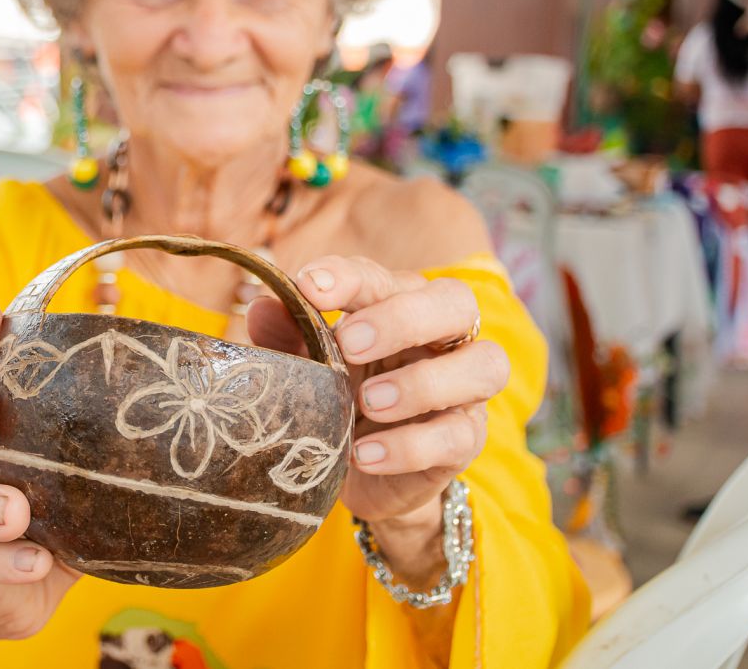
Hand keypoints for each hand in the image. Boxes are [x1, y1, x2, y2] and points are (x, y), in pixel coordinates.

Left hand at [247, 256, 507, 577]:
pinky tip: (364, 454)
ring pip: (485, 364)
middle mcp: (442, 339)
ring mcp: (462, 390)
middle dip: (403, 318)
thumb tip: (262, 307)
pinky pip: (457, 436)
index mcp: (399, 305)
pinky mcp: (464, 440)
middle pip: (456, 302)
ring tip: (368, 402)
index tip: (307, 286)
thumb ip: (287, 336)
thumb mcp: (307, 365)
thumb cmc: (336, 397)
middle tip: (350, 344)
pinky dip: (408, 446)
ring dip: (423, 381)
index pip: (385, 277)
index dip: (349, 277)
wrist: (359, 469)